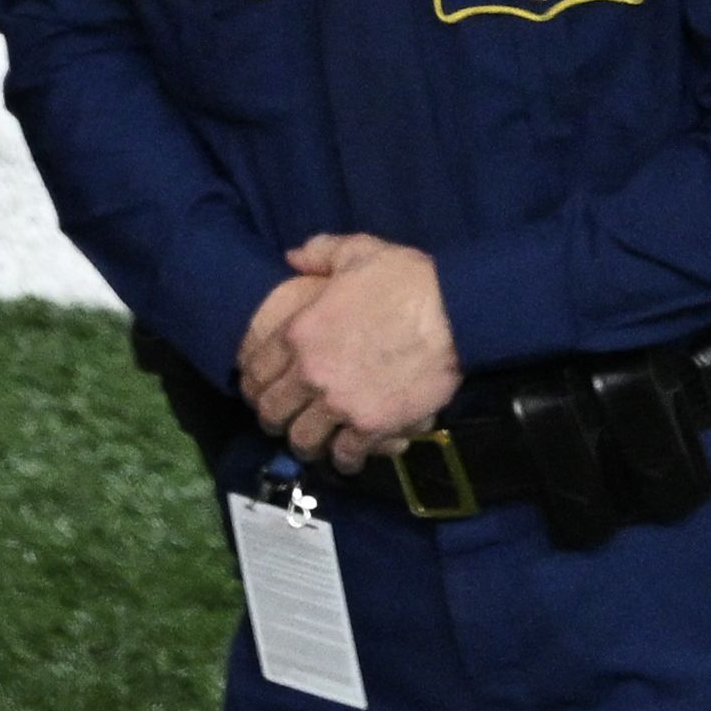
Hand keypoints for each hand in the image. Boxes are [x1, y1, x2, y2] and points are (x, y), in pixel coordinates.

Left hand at [239, 233, 458, 467]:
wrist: (456, 312)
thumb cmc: (408, 279)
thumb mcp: (359, 251)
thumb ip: (320, 252)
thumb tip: (292, 255)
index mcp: (299, 332)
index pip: (255, 371)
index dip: (256, 384)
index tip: (264, 389)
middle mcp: (310, 373)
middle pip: (271, 412)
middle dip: (275, 418)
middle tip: (287, 419)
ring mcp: (339, 403)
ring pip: (302, 440)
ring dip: (307, 443)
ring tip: (317, 441)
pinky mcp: (370, 426)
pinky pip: (344, 455)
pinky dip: (344, 459)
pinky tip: (349, 456)